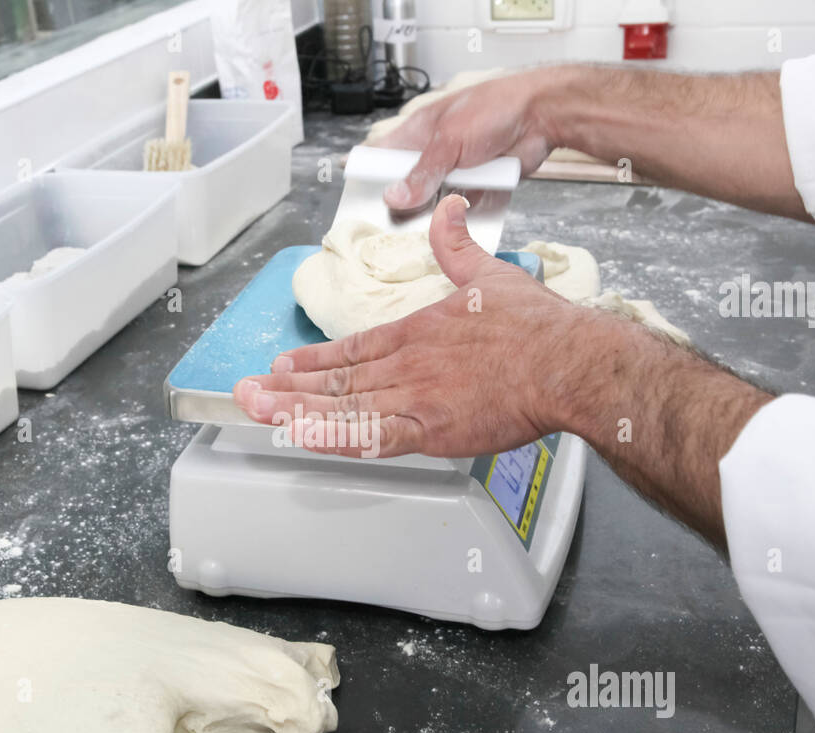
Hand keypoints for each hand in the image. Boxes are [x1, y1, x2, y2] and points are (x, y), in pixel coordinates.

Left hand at [232, 195, 587, 458]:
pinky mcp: (431, 429)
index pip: (350, 348)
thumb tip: (448, 210)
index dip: (311, 359)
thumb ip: (457, 246)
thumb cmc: (537, 326)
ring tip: (258, 411)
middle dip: (286, 386)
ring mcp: (414, 397)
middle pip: (334, 378)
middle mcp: (406, 363)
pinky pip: (372, 437)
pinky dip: (335, 438)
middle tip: (248, 390)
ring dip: (295, 410)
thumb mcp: (489, 273)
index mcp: (416, 331)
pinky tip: (303, 438)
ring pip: (342, 407)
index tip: (282, 364)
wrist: (566, 361)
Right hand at [376, 71, 557, 210]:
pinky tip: (455, 223)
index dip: (372, 176)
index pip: (384, 155)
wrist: (542, 116)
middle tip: (396, 221)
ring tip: (426, 224)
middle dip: (405, 202)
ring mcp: (457, 169)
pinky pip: (462, 207)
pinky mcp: (479, 185)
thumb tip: (394, 197)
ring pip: (435, 200)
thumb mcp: (449, 141)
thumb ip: (422, 172)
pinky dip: (461, 214)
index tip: (363, 200)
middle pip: (409, 184)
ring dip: (435, 211)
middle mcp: (435, 151)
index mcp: (420, 130)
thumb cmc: (495, 109)